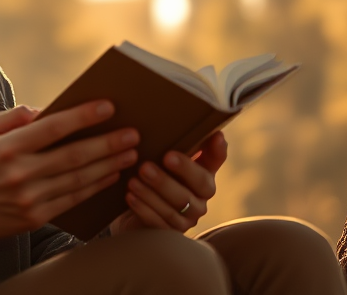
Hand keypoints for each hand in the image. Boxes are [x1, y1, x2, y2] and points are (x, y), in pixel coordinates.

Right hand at [0, 101, 139, 242]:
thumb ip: (13, 116)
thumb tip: (45, 109)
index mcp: (8, 146)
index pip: (53, 128)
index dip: (83, 116)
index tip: (108, 106)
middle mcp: (20, 172)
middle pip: (73, 156)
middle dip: (107, 144)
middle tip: (132, 134)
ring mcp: (29, 198)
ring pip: (77, 180)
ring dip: (107, 166)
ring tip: (130, 154)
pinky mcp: (34, 217)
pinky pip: (71, 201)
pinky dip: (94, 188)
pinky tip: (110, 177)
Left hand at [110, 131, 227, 234]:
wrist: (135, 210)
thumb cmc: (153, 175)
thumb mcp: (162, 157)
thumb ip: (174, 140)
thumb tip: (182, 115)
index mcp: (203, 173)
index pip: (216, 159)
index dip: (216, 150)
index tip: (212, 137)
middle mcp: (201, 197)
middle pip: (194, 188)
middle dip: (169, 177)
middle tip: (146, 166)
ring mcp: (188, 217)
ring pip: (176, 206)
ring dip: (152, 192)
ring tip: (133, 180)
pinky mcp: (171, 233)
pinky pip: (160, 222)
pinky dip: (144, 207)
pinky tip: (130, 196)